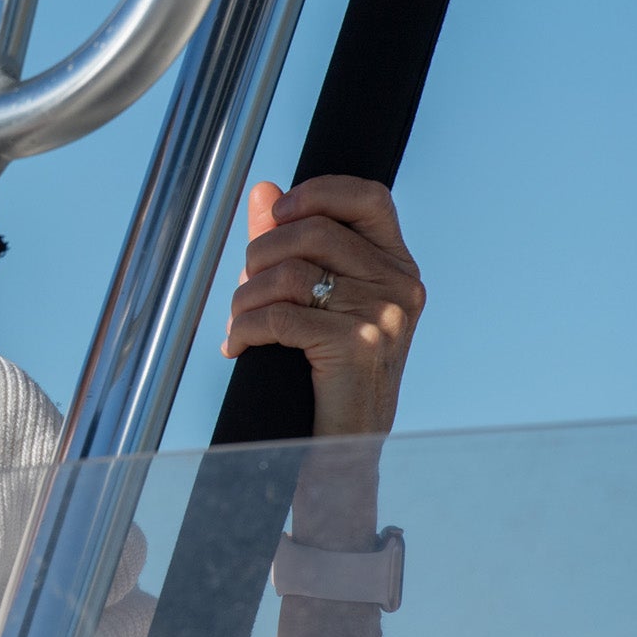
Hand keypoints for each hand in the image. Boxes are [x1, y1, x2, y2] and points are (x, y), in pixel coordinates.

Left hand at [219, 175, 424, 438]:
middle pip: (314, 232)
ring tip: (238, 322)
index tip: (277, 213)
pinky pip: (279, 316)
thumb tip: (263, 191)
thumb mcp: (320, 301)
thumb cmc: (330, 372)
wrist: (345, 446)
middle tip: (243, 287)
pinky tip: (237, 346)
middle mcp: (400, 284)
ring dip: (246, 297)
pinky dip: (245, 329)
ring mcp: (384, 314)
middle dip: (261, 254)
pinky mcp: (358, 344)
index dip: (318, 193)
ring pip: (289, 274)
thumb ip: (294, 244)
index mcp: (397, 265)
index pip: (369, 197)